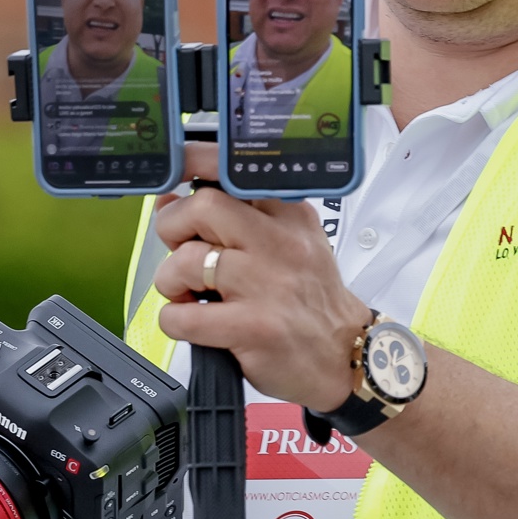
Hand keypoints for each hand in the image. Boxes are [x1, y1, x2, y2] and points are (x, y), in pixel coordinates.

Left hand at [150, 143, 371, 410]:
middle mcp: (281, 243)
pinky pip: (185, 317)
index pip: (235, 170)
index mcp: (289, 215)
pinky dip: (174, 320)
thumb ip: (237, 219)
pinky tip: (191, 323)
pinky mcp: (255, 327)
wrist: (346, 355)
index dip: (192, 163)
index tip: (172, 177)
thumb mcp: (290, 244)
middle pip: (205, 207)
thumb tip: (172, 201)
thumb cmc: (309, 301)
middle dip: (173, 226)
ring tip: (187, 294)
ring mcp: (268, 285)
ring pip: (188, 261)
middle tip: (178, 250)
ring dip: (171, 280)